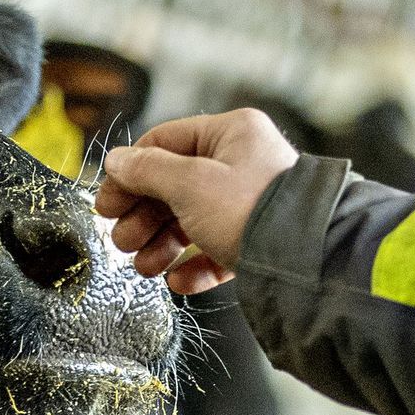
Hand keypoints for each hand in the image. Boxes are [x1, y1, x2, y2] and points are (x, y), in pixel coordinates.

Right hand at [94, 109, 299, 295]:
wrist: (307, 261)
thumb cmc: (253, 211)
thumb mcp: (190, 184)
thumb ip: (147, 171)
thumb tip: (116, 161)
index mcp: (231, 134)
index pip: (165, 142)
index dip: (130, 173)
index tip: (108, 203)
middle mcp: (244, 163)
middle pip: (175, 186)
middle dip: (144, 217)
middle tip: (122, 240)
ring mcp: (252, 203)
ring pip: (193, 220)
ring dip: (161, 245)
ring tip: (144, 267)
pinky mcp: (260, 240)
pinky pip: (217, 249)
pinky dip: (194, 265)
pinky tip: (177, 280)